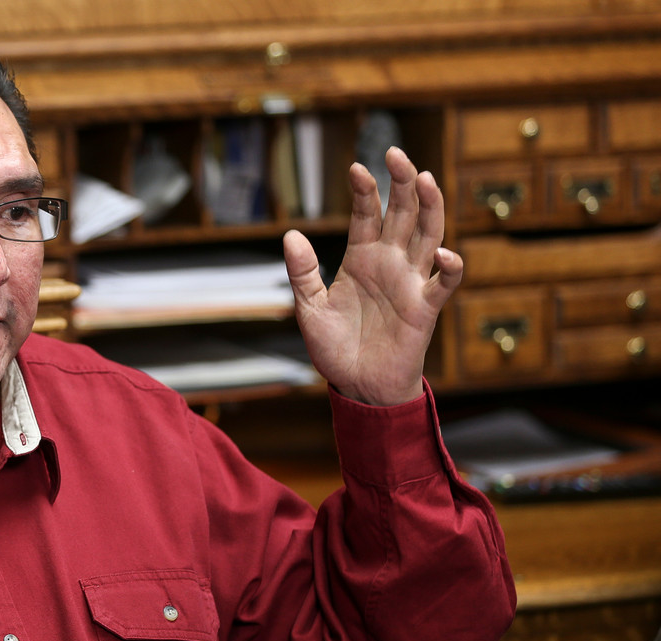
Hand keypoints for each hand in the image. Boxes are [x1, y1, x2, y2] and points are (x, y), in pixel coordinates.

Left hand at [282, 146, 461, 405]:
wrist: (357, 387)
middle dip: (402, 183)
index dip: (365, 191)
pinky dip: (449, 267)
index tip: (356, 168)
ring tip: (425, 179)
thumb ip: (302, 272)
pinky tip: (445, 253)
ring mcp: (410, 283)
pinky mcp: (425, 309)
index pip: (368, 215)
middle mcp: (390, 264)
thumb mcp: (309, 308)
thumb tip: (291, 235)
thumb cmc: (336, 348)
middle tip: (396, 153)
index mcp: (362, 259)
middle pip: (403, 214)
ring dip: (430, 208)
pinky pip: (443, 283)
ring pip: (429, 236)